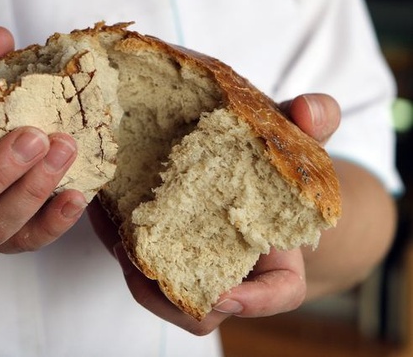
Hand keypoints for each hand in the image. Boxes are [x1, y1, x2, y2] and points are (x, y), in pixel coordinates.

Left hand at [89, 93, 340, 334]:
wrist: (245, 172)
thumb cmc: (274, 166)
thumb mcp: (294, 139)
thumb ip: (313, 123)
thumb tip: (310, 109)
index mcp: (276, 255)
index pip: (278, 292)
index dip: (255, 303)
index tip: (224, 295)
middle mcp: (233, 271)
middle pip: (206, 307)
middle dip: (174, 294)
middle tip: (146, 260)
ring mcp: (195, 265)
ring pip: (166, 296)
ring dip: (138, 275)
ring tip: (119, 239)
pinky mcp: (165, 251)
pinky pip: (138, 265)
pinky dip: (117, 243)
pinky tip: (102, 214)